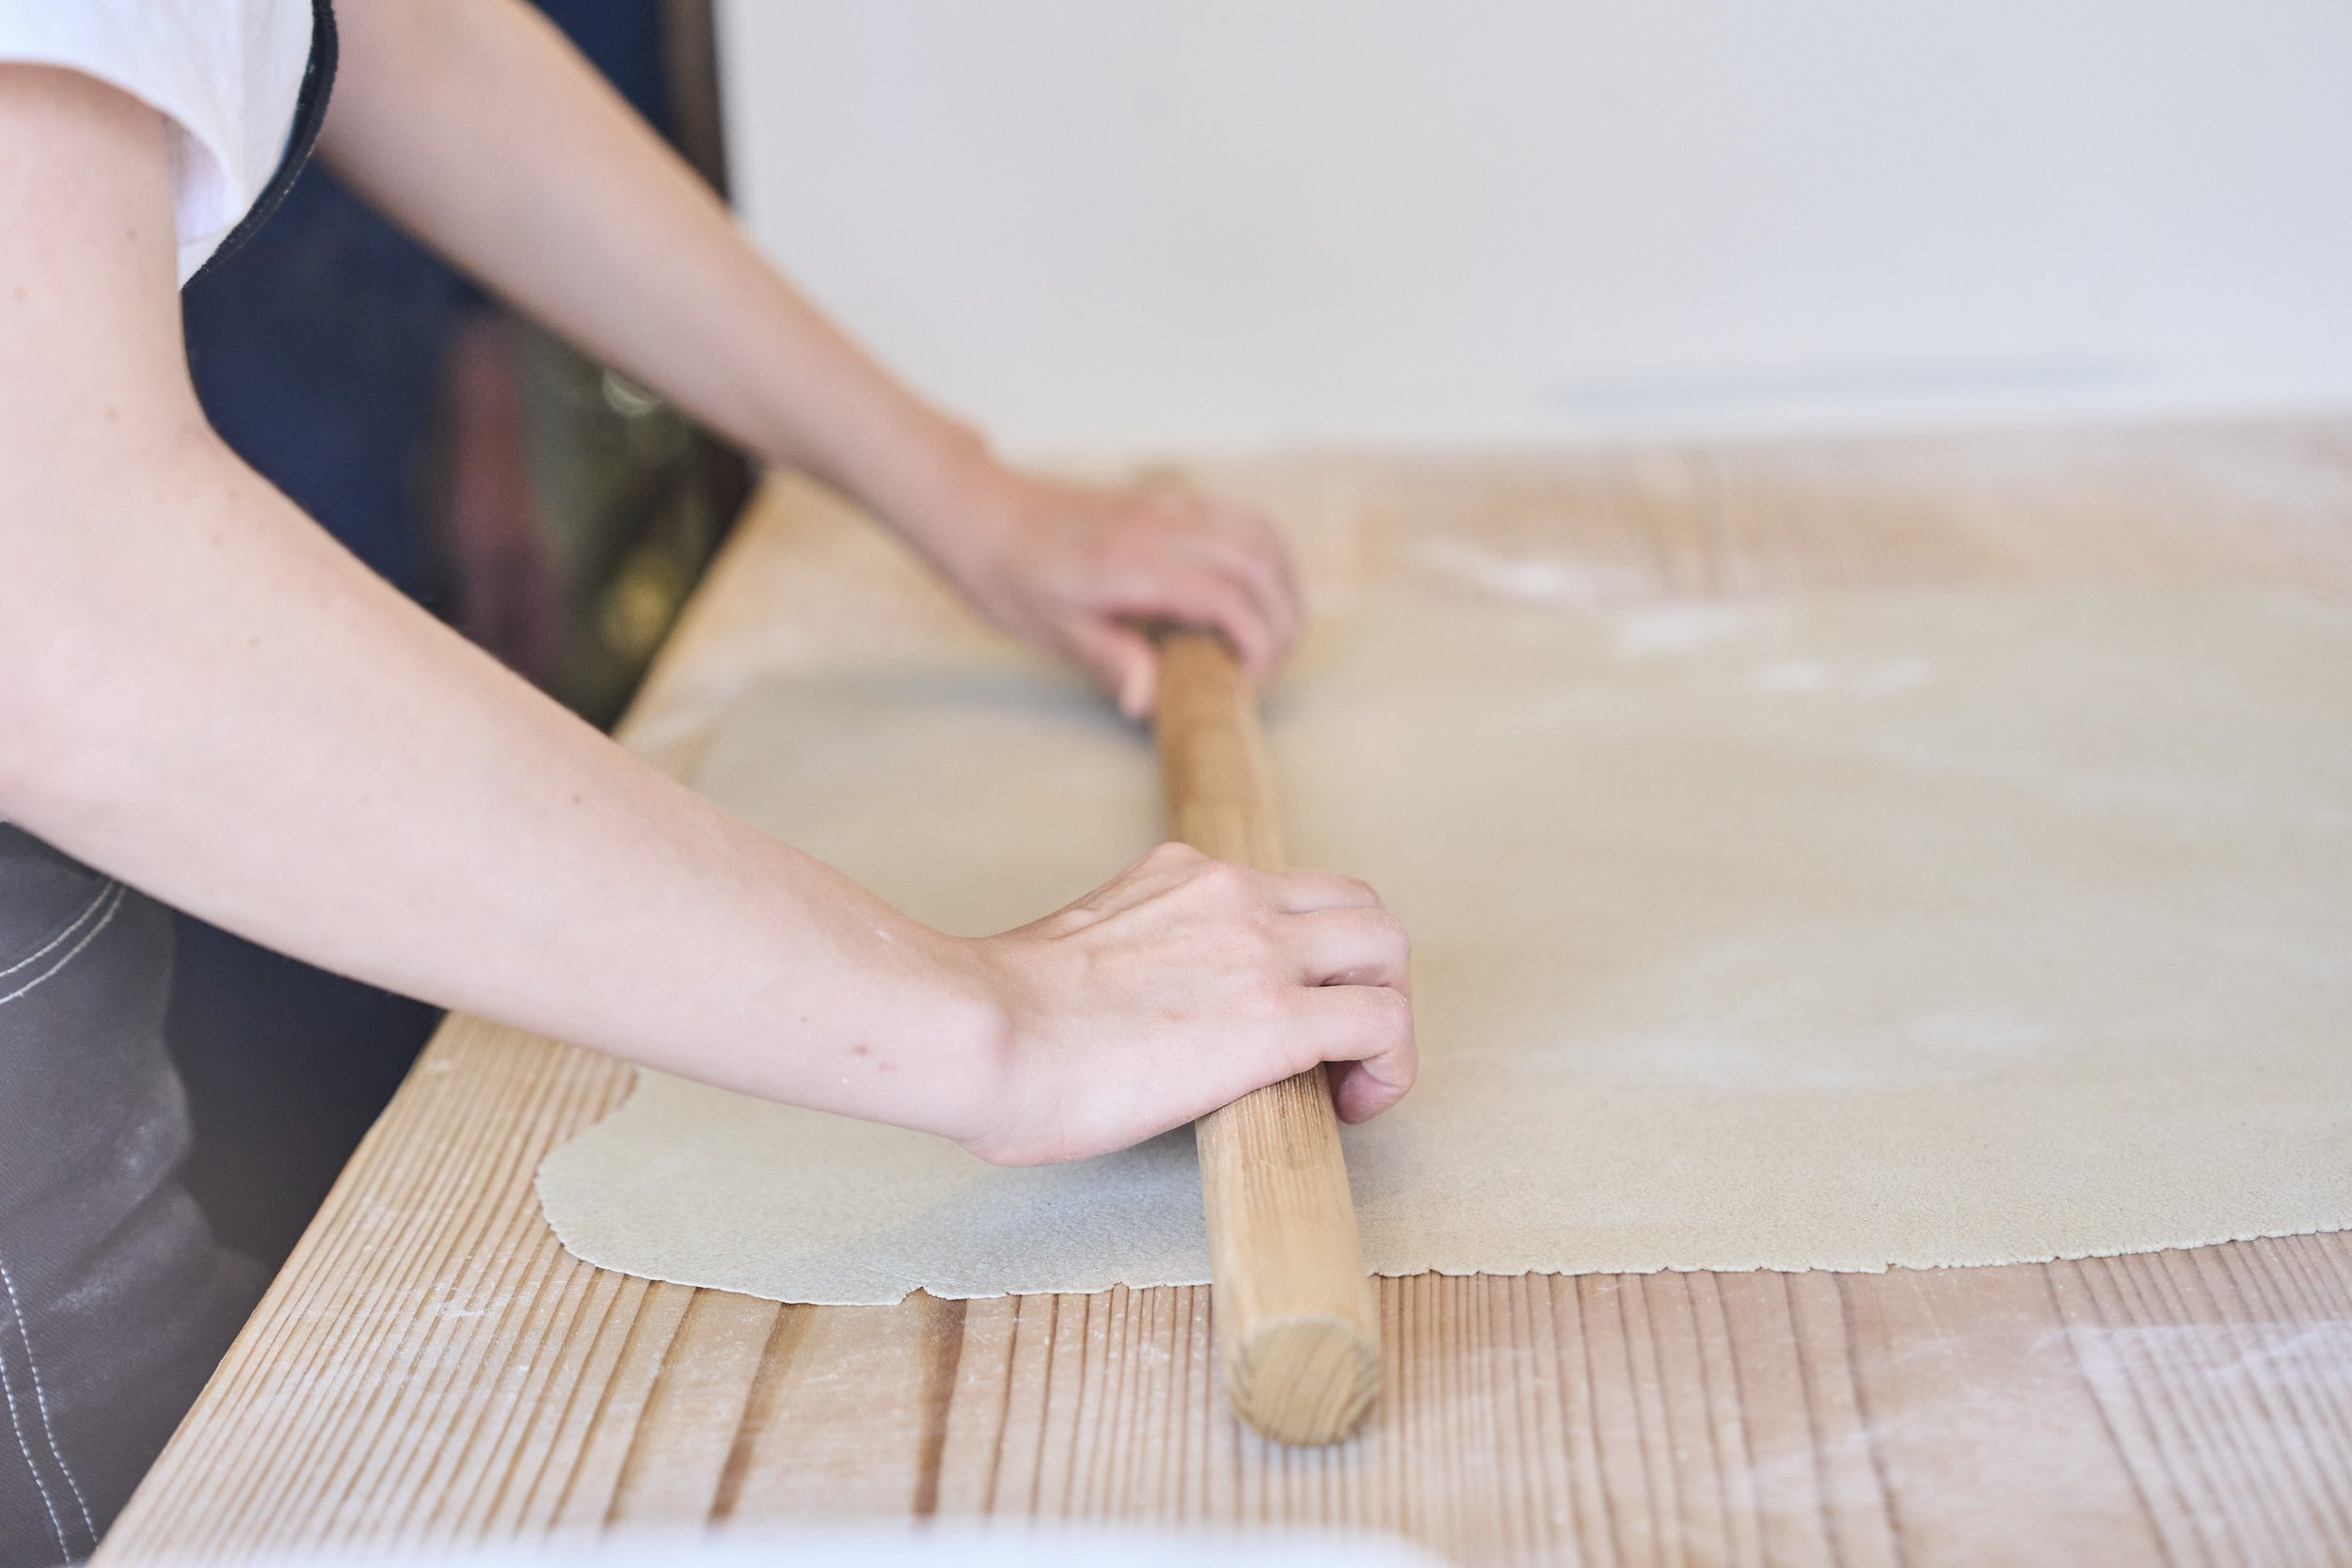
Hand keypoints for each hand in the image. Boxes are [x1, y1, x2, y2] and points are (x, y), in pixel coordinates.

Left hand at [926, 468, 1301, 717]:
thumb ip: (1107, 660)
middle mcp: (1160, 526)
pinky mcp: (1166, 501)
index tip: (1248, 683)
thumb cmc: (1007, 574)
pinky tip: (1243, 594)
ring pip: (1260, 532)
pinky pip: (1237, 518)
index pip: (1228, 597)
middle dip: (1284, 619)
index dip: (1258, 644)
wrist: (979, 511)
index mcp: (1132, 564)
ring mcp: (1167, 506)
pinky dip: (1260, 557)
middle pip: (1261, 561)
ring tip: (1268, 633)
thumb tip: (1149, 702)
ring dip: (1280, 584)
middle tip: (1267, 667)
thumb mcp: (1047, 631)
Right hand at [952, 842, 1414, 1165]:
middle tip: (1337, 1050)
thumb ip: (1125, 958)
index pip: (1287, 890)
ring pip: (1387, 948)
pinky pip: (1383, 1022)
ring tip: (1351, 1082)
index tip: (1286, 1016)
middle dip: (1368, 976)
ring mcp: (1260, 947)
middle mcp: (1233, 892)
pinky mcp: (1277, 1018)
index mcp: (1182, 876)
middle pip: (1359, 907)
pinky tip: (1351, 1109)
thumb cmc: (996, 1018)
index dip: (1311, 954)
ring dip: (1388, 1013)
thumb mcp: (1077, 951)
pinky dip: (1390, 1065)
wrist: (979, 1032)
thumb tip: (1124, 1017)